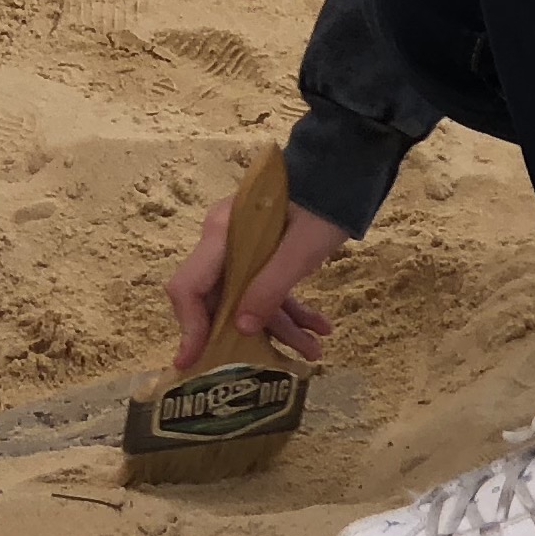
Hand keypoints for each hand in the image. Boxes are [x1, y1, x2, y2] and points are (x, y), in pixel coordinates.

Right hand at [169, 194, 349, 369]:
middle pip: (220, 300)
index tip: (193, 360)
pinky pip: (269, 287)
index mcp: (221, 235)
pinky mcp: (265, 250)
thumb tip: (243, 328)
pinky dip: (291, 308)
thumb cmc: (322, 202)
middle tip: (262, 368)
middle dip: (245, 336)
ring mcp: (244, 246)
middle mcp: (224, 241)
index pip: (190, 288)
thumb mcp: (301, 250)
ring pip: (250, 298)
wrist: (344, 167)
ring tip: (314, 352)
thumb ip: (270, 287)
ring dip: (281, 327)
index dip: (189, 327)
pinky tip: (319, 328)